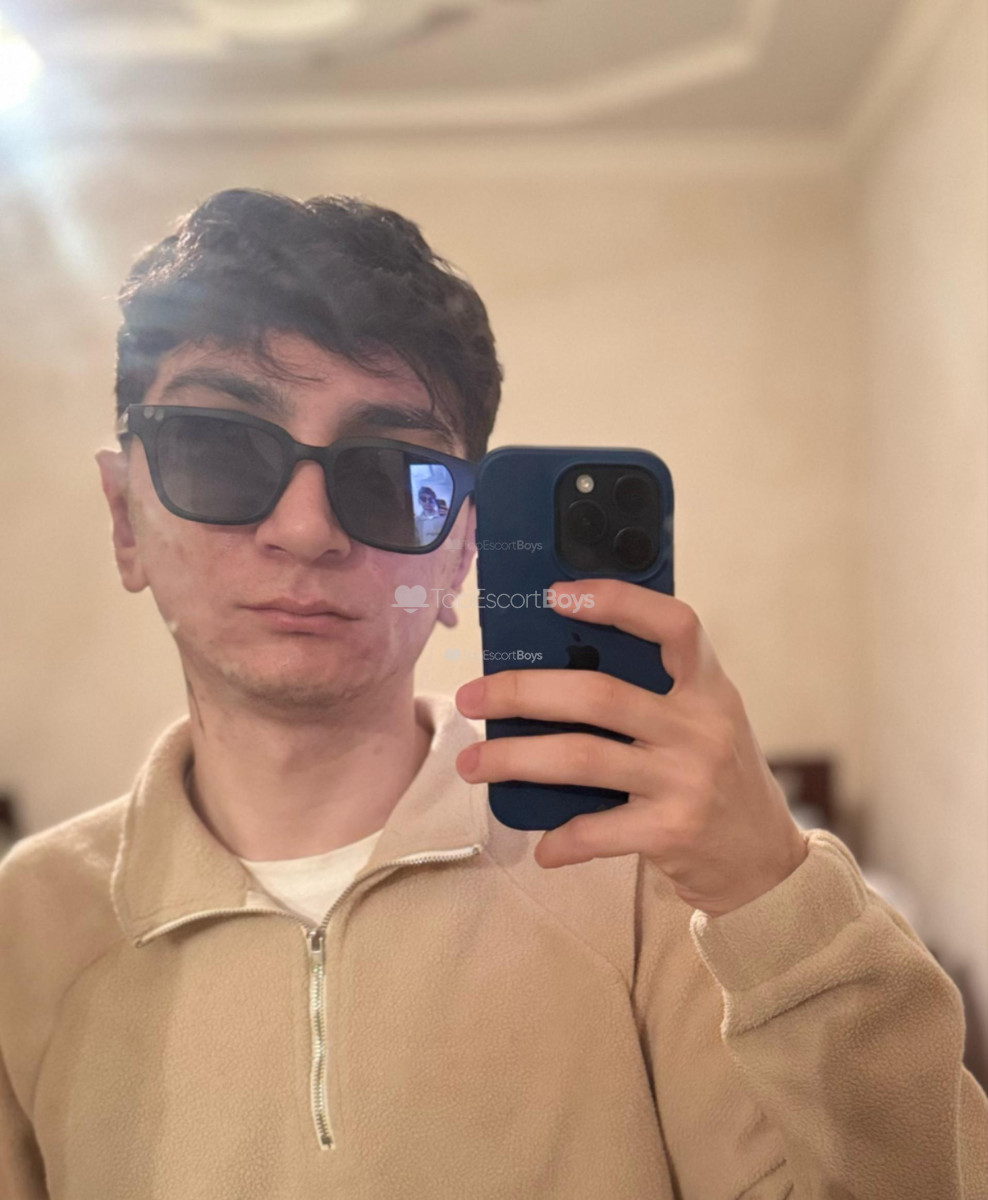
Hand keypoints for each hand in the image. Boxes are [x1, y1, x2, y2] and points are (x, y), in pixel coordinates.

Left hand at [454, 578, 807, 916]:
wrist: (766, 861)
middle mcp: (700, 727)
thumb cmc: (717, 776)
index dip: (616, 602)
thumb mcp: (703, 720)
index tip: (557, 595)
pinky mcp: (672, 831)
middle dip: (521, 692)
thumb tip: (554, 664)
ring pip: (582, 757)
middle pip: (598, 694)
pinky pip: (598, 829)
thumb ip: (654, 692)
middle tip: (472, 697)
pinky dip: (561, 838)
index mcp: (709, 687)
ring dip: (514, 759)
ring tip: (472, 762)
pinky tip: (540, 846)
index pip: (674, 624)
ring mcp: (687, 780)